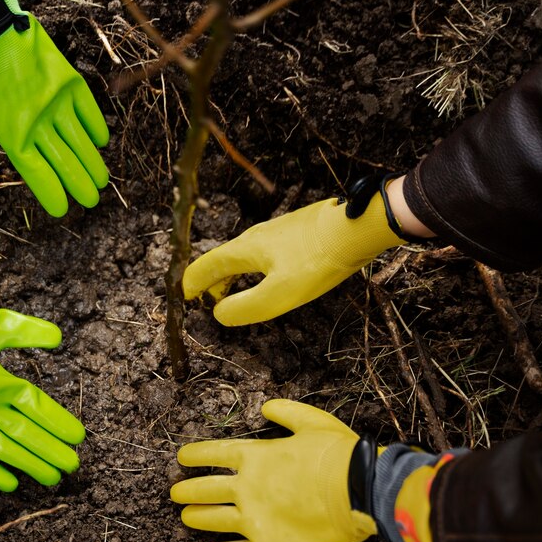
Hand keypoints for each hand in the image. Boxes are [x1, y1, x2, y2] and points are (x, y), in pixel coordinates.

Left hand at [0, 11, 109, 216]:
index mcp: (12, 135)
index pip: (40, 175)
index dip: (53, 195)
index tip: (61, 210)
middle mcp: (39, 121)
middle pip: (67, 163)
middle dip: (81, 186)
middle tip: (90, 201)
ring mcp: (57, 100)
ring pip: (82, 142)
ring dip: (94, 164)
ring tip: (101, 181)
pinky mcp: (68, 80)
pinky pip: (88, 111)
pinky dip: (95, 128)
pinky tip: (99, 142)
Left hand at [170, 400, 375, 541]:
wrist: (359, 490)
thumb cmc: (338, 453)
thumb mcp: (312, 421)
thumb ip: (286, 412)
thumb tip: (266, 405)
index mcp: (255, 455)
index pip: (213, 453)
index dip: (194, 455)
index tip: (181, 458)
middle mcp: (247, 486)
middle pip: (205, 489)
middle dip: (186, 491)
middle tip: (175, 493)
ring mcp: (255, 517)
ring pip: (213, 520)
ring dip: (196, 518)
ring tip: (186, 517)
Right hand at [183, 190, 403, 324]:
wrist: (355, 228)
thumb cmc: (317, 261)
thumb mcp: (278, 295)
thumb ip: (244, 307)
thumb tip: (219, 313)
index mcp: (245, 250)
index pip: (207, 266)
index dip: (193, 284)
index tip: (185, 297)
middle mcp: (256, 236)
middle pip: (222, 258)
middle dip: (211, 280)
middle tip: (207, 300)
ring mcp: (277, 232)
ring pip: (243, 254)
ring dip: (232, 274)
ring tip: (232, 290)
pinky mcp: (296, 232)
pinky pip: (263, 251)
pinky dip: (252, 267)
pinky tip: (268, 275)